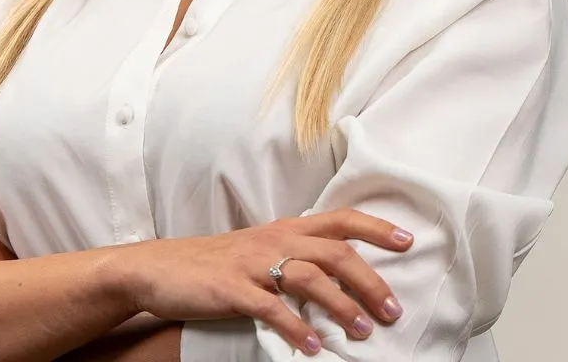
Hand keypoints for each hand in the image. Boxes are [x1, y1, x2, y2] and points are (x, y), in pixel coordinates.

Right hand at [114, 209, 412, 355]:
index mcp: (284, 228)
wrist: (160, 267)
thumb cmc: (216, 263)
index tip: (408, 240)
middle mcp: (274, 240)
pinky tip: (313, 349)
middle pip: (334, 251)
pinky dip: (295, 329)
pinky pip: (271, 309)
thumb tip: (340, 277)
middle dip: (369, 280)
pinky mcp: (232, 289)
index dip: (375, 227)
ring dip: (341, 306)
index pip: (339, 219)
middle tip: (393, 309)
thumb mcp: (260, 250)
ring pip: (309, 278)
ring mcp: (252, 263)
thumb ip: (296, 257)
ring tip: (364, 332)